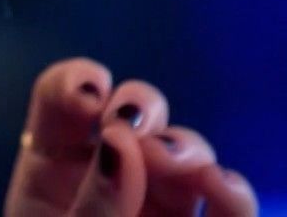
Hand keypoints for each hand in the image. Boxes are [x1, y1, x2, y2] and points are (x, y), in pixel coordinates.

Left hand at [2, 57, 257, 215]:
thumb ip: (94, 203)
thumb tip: (122, 142)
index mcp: (52, 177)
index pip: (62, 102)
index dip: (75, 81)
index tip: (90, 92)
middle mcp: (111, 183)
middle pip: (132, 115)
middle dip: (140, 105)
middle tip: (132, 128)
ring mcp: (160, 209)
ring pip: (184, 153)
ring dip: (185, 144)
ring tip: (174, 161)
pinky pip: (229, 206)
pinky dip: (234, 192)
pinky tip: (224, 187)